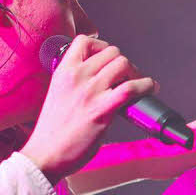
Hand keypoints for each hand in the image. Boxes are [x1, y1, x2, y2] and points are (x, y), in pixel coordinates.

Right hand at [20, 35, 156, 183]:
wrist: (46, 154)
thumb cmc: (52, 130)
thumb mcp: (57, 94)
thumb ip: (73, 81)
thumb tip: (98, 77)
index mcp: (63, 72)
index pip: (84, 40)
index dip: (101, 46)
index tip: (108, 58)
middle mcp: (77, 77)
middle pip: (111, 52)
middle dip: (123, 62)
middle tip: (127, 76)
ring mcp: (90, 91)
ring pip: (123, 64)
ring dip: (135, 73)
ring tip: (137, 84)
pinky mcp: (102, 109)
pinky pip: (131, 88)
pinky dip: (145, 85)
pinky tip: (149, 89)